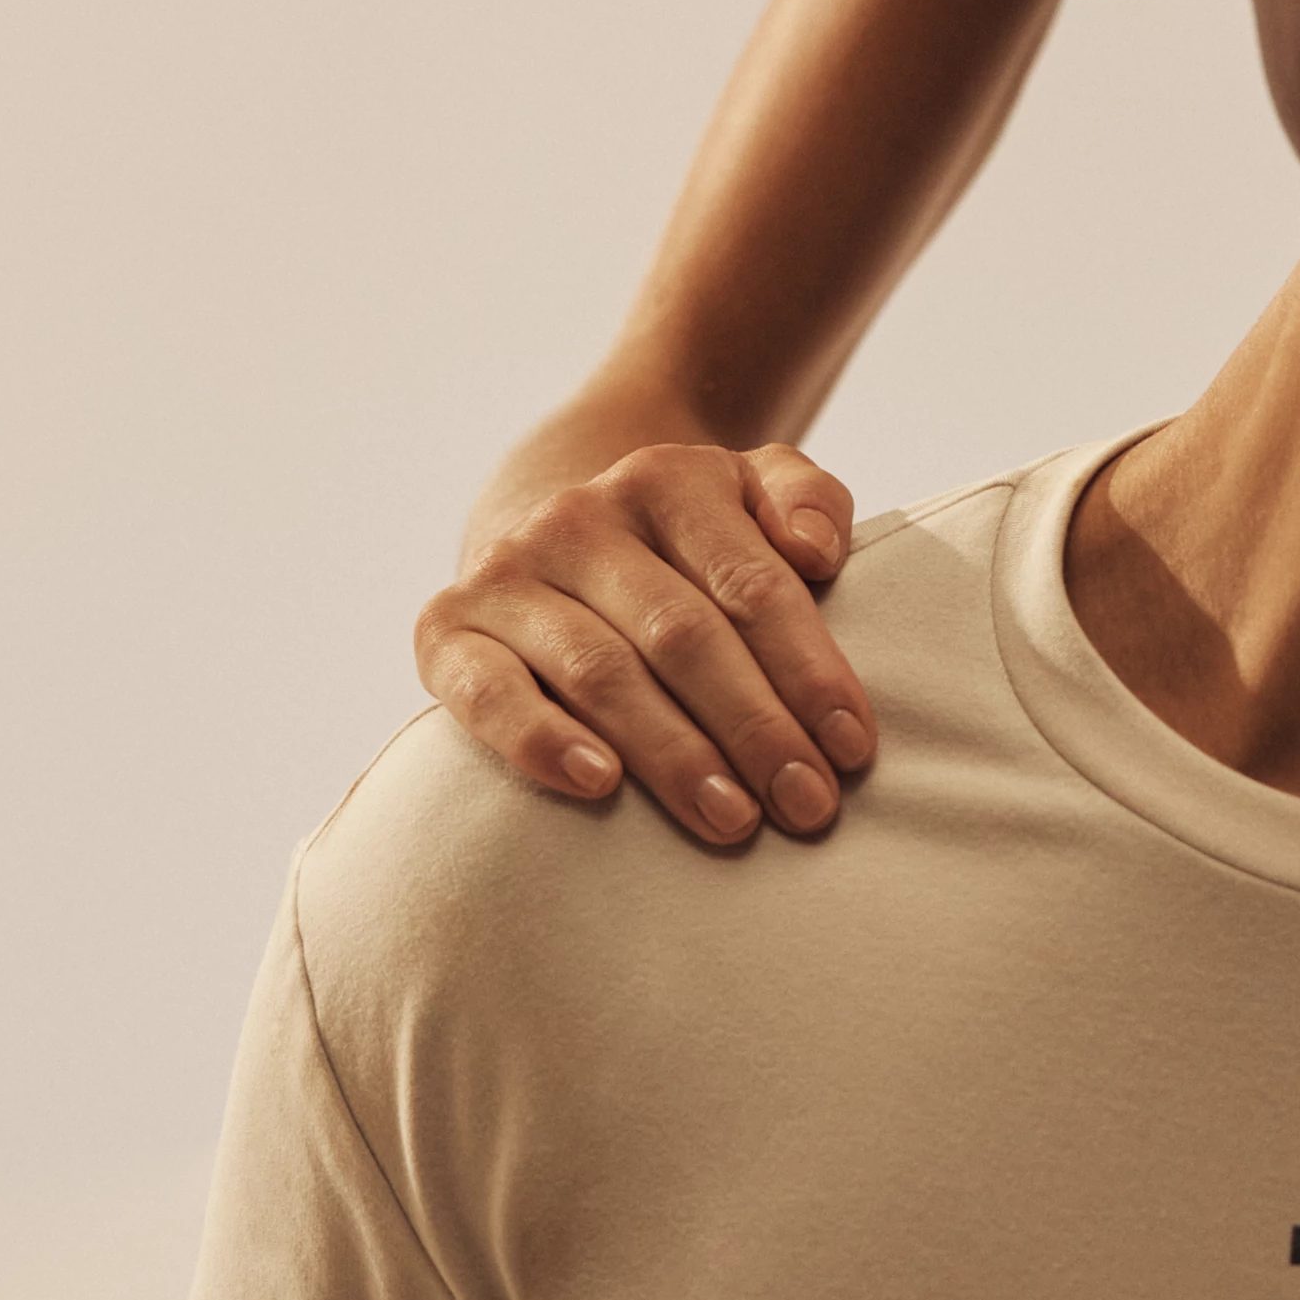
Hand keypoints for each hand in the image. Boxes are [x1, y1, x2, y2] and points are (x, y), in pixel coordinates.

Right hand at [417, 441, 873, 844]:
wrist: (553, 541)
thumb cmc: (686, 544)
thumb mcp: (754, 494)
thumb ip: (808, 500)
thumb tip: (817, 551)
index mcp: (667, 479)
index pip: (752, 585)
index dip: (809, 671)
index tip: (854, 750)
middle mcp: (579, 517)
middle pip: (683, 634)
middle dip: (755, 728)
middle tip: (809, 806)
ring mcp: (507, 572)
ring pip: (601, 671)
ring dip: (672, 754)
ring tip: (733, 820)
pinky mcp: (445, 630)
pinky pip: (488, 693)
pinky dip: (539, 739)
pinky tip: (598, 785)